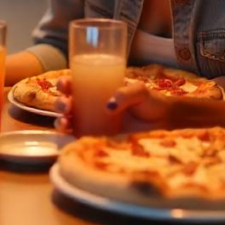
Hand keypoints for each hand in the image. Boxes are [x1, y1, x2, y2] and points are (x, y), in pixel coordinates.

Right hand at [53, 77, 172, 133]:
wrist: (165, 123)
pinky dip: (69, 138)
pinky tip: (69, 136)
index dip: (64, 84)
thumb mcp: (139, 91)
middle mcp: (91, 106)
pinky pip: (78, 139)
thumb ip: (125, 94)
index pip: (75, 84)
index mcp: (97, 89)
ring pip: (68, 121)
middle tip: (66, 105)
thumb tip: (108, 106)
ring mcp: (93, 124)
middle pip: (66, 103)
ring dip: (60, 121)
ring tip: (65, 122)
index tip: (64, 84)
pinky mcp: (97, 140)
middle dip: (59, 103)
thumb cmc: (151, 103)